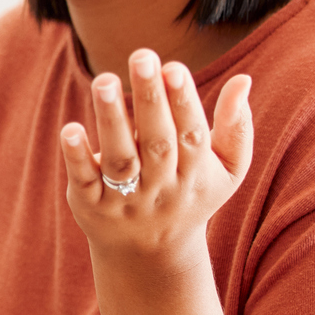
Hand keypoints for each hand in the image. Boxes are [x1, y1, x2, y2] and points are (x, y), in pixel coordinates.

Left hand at [60, 50, 252, 269]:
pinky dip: (77, 157)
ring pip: (119, 160)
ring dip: (111, 120)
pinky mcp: (91, 206)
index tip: (173, 67)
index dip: (184, 102)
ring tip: (104, 80)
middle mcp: (161, 187)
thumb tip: (244, 80)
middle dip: (150, 100)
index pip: (192, 135)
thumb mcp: (225, 171)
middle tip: (142, 56)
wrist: (151, 258)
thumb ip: (236, 127)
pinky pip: (84, 182)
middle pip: (156, 142)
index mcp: (195, 174)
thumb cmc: (189, 196)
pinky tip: (70, 129)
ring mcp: (125, 199)